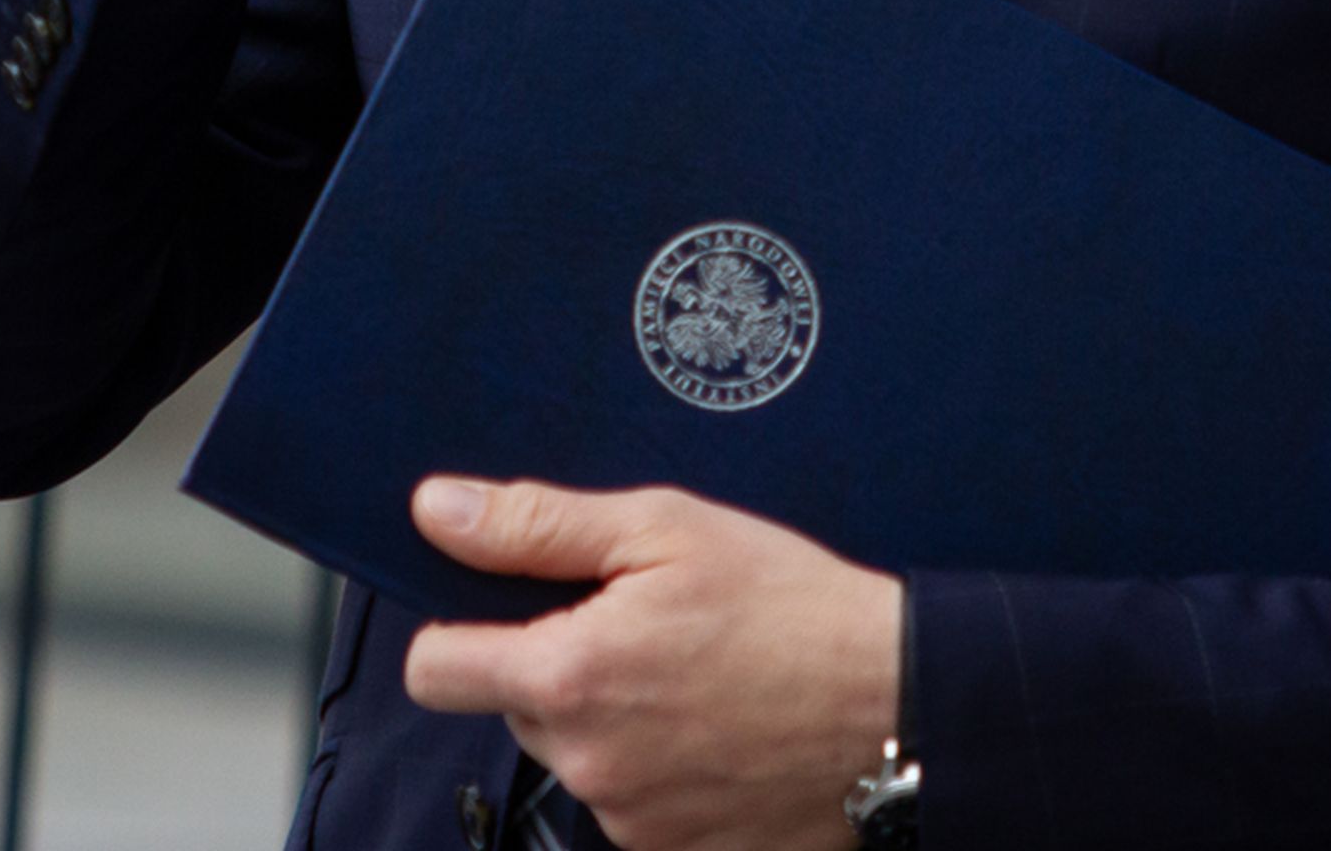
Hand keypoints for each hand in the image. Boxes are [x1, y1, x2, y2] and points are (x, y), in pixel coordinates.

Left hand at [406, 477, 902, 850]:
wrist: (894, 704)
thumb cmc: (787, 603)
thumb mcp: (663, 527)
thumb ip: (537, 524)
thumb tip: (436, 510)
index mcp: (570, 676)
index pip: (436, 669)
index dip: (457, 627)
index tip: (507, 604)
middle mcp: (587, 765)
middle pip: (515, 706)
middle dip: (558, 660)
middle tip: (644, 618)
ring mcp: (631, 822)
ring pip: (576, 752)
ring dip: (610, 714)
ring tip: (694, 669)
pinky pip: (630, 798)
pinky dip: (657, 761)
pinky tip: (716, 720)